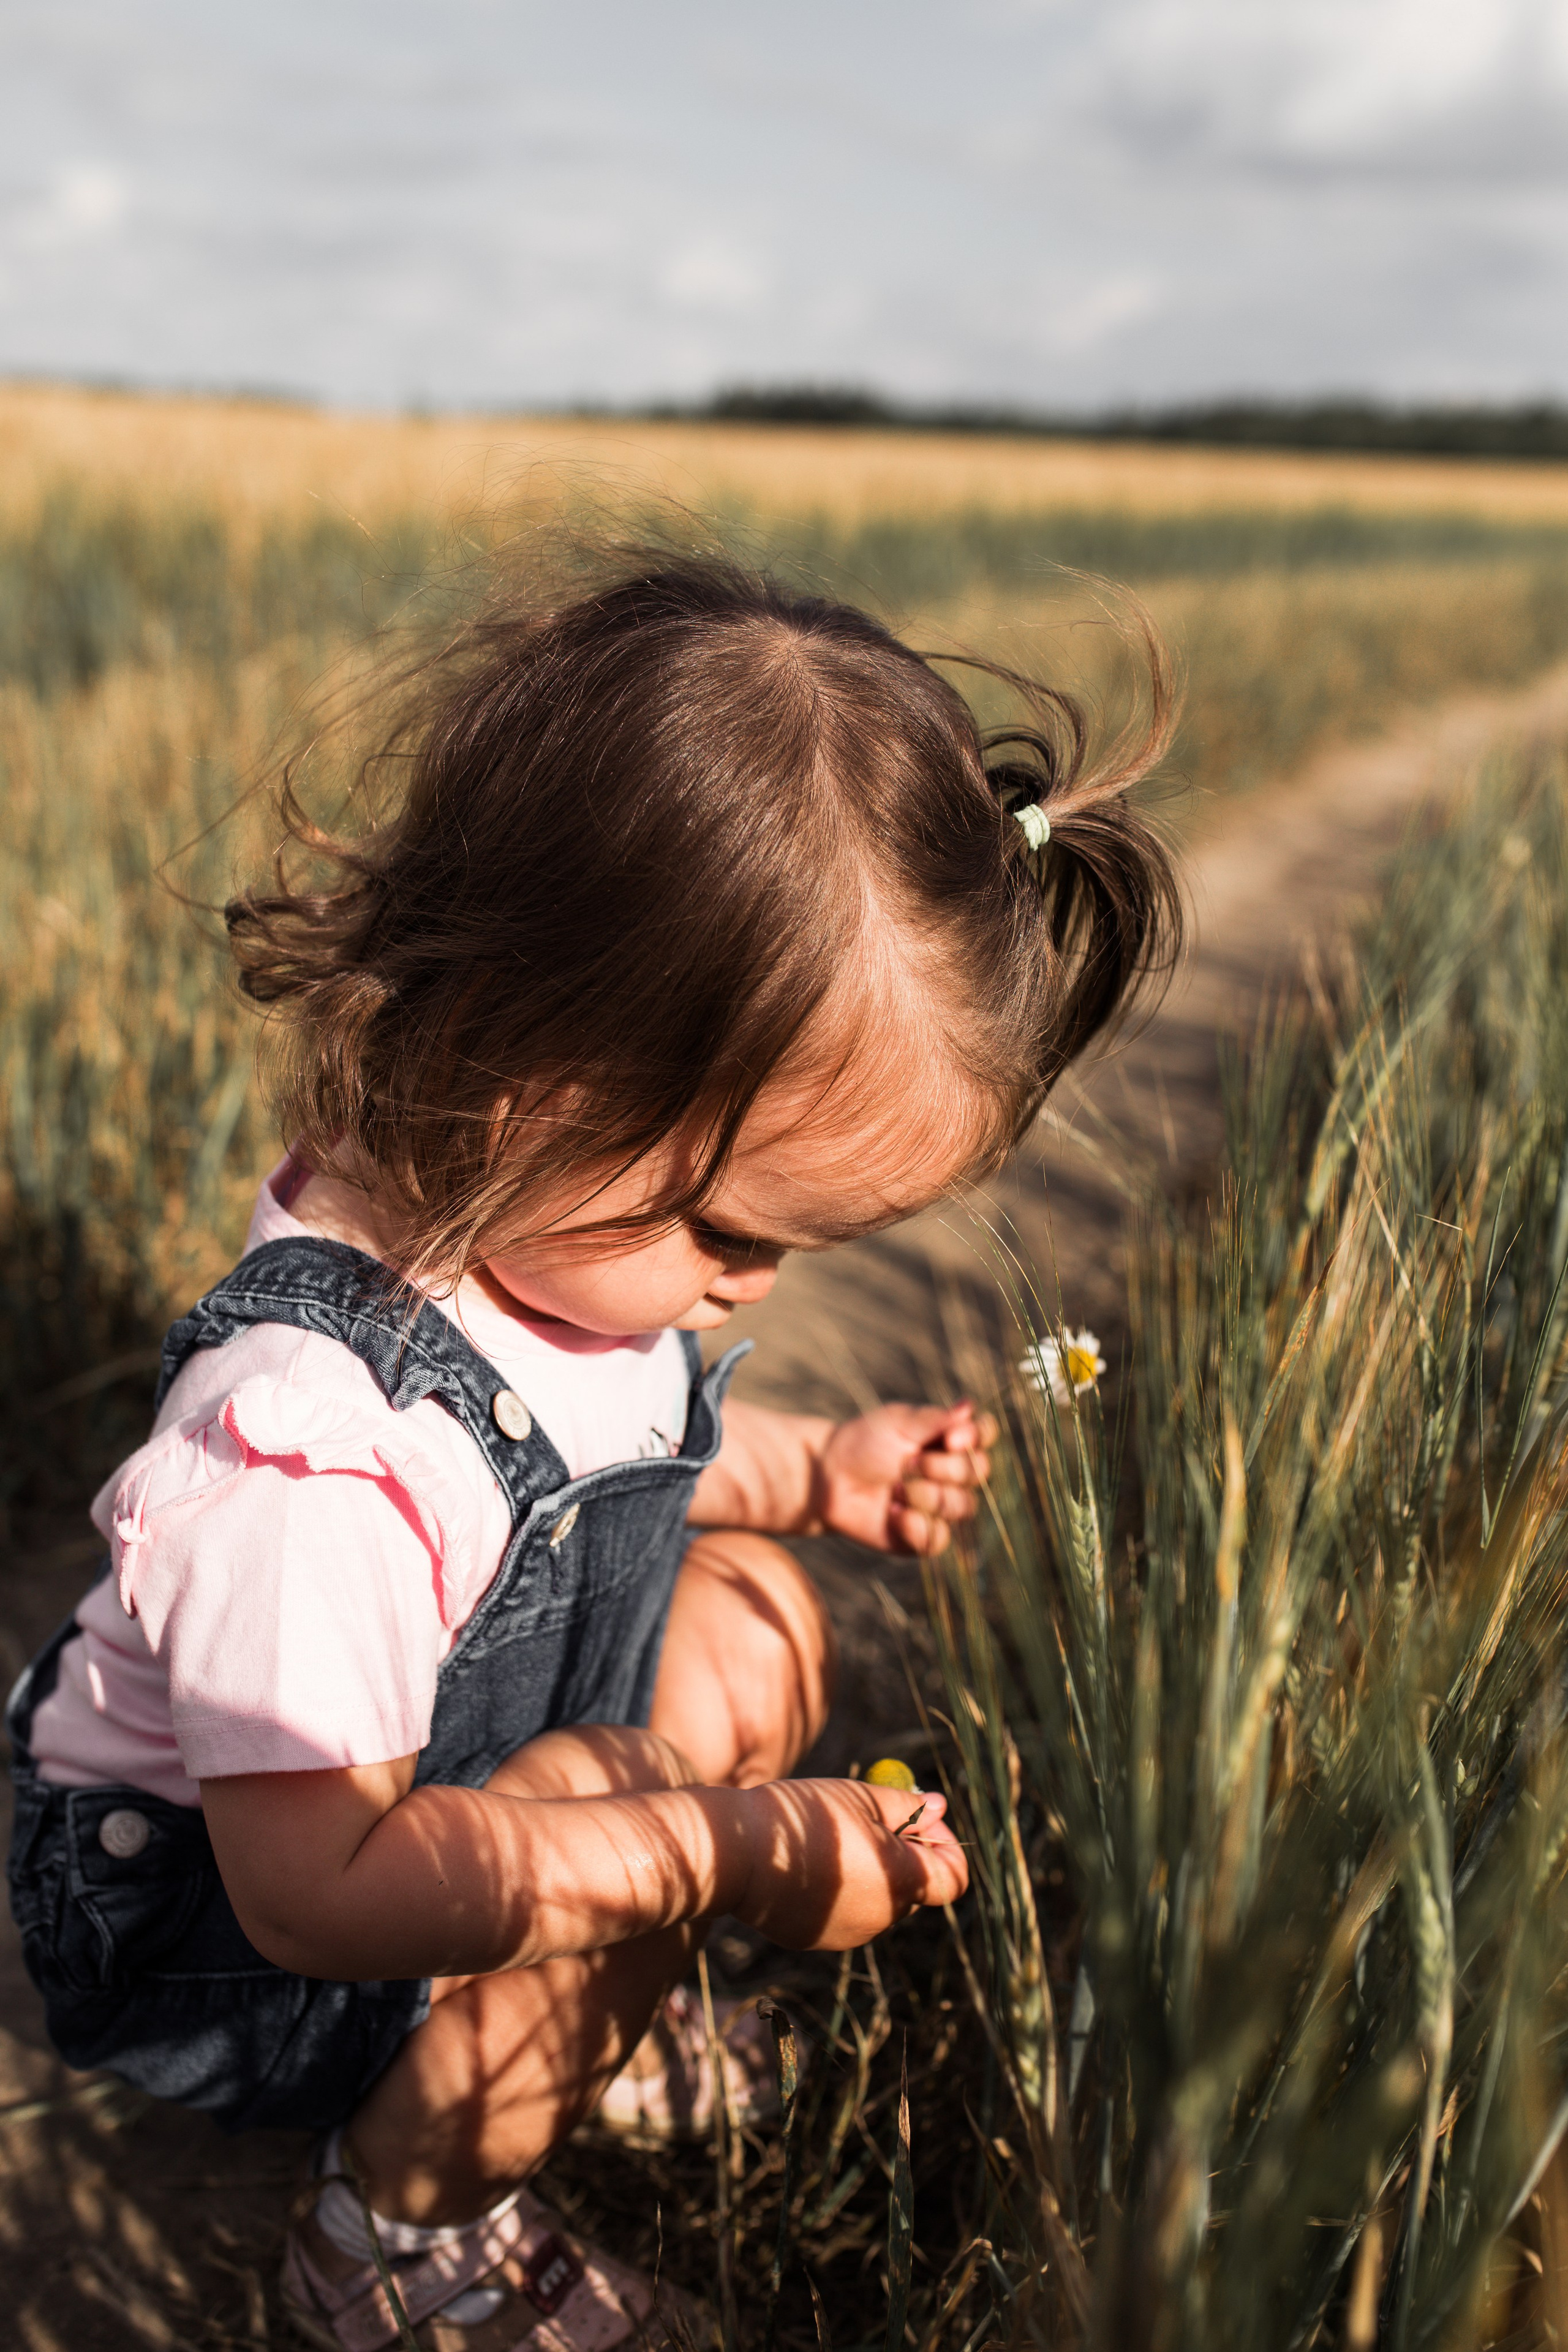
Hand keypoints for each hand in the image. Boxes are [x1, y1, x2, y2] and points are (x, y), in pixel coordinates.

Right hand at [735, 1778, 967, 1948]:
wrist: (736, 1854)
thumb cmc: (803, 1817)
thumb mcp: (860, 1796)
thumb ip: (906, 1806)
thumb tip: (937, 1806)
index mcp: (901, 1881)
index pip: (954, 1878)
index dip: (946, 1843)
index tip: (920, 1817)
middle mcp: (882, 1918)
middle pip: (914, 1888)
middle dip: (905, 1853)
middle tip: (872, 1817)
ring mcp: (849, 1934)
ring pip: (878, 1901)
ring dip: (870, 1871)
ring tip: (830, 1838)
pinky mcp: (817, 1939)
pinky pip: (844, 1913)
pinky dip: (839, 1889)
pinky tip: (806, 1862)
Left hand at [814, 1402, 995, 1554]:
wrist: (827, 1477)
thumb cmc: (863, 1443)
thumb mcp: (898, 1423)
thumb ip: (936, 1419)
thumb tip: (969, 1407)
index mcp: (950, 1440)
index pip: (985, 1435)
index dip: (977, 1438)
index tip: (951, 1437)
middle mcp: (952, 1474)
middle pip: (978, 1473)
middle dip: (940, 1468)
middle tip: (905, 1462)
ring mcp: (941, 1507)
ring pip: (961, 1507)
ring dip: (925, 1495)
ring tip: (894, 1489)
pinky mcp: (923, 1538)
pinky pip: (938, 1538)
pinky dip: (914, 1525)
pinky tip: (892, 1513)